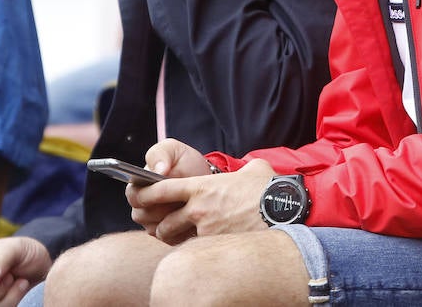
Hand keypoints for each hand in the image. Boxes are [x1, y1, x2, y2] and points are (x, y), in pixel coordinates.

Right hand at [126, 139, 211, 235]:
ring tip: (186, 207)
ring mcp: (154, 224)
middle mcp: (142, 208)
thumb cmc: (186, 163)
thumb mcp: (174, 151)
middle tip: (178, 198)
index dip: (146, 194)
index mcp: (138, 187)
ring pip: (154, 229)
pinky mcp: (168, 236)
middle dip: (161, 207)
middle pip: (141, 216)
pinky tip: (191, 219)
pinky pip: (169, 239)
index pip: (133, 196)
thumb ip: (161, 154)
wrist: (206, 179)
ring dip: (171, 218)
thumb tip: (158, 169)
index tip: (163, 187)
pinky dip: (180, 230)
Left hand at [130, 158, 276, 244]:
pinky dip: (195, 252)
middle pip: (163, 223)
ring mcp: (206, 231)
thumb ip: (243, 169)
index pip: (161, 190)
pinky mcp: (216, 247)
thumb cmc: (269, 188)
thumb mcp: (254, 170)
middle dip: (161, 228)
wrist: (283, 210)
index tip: (138, 197)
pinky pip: (197, 252)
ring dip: (175, 242)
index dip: (145, 194)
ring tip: (182, 241)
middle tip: (165, 228)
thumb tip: (249, 170)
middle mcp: (198, 209)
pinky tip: (202, 251)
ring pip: (177, 242)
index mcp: (201, 186)